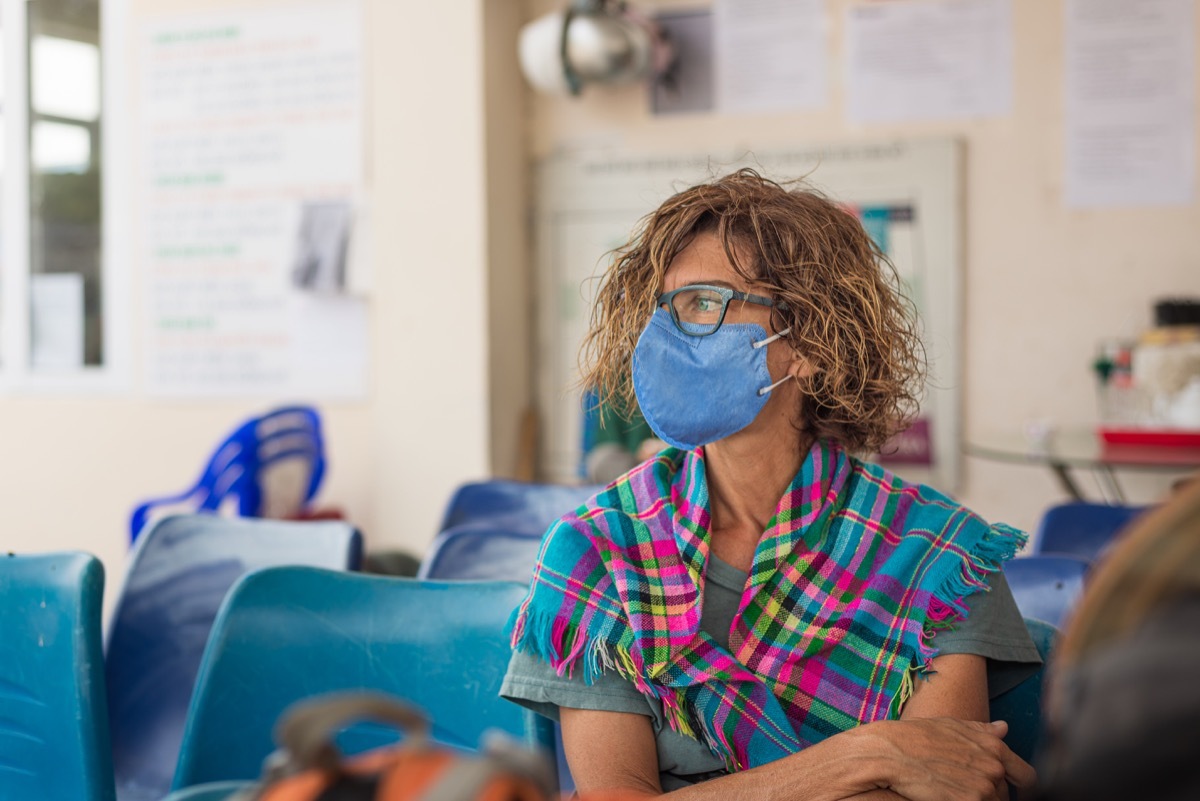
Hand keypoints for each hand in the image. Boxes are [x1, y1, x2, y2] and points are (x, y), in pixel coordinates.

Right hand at [848, 718, 1034, 800]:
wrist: (891, 753)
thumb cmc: (916, 737)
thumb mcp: (952, 727)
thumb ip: (982, 731)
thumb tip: (1003, 728)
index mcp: (994, 748)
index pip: (1026, 776)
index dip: (1020, 786)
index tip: (1011, 791)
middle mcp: (994, 768)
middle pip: (1005, 795)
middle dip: (991, 794)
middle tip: (964, 787)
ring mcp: (983, 788)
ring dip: (978, 799)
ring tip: (952, 790)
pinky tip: (945, 796)